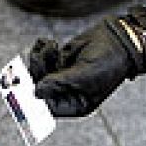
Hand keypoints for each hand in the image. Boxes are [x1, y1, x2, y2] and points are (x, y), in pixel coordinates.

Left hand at [27, 8, 145, 117]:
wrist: (118, 39)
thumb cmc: (109, 62)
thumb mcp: (84, 76)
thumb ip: (59, 84)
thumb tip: (36, 91)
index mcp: (77, 104)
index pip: (49, 107)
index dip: (35, 97)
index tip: (27, 84)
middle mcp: (68, 92)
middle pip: (40, 89)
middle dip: (36, 73)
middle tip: (39, 57)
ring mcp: (63, 76)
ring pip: (38, 72)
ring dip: (40, 58)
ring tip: (50, 47)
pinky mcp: (60, 61)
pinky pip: (41, 59)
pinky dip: (42, 50)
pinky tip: (48, 43)